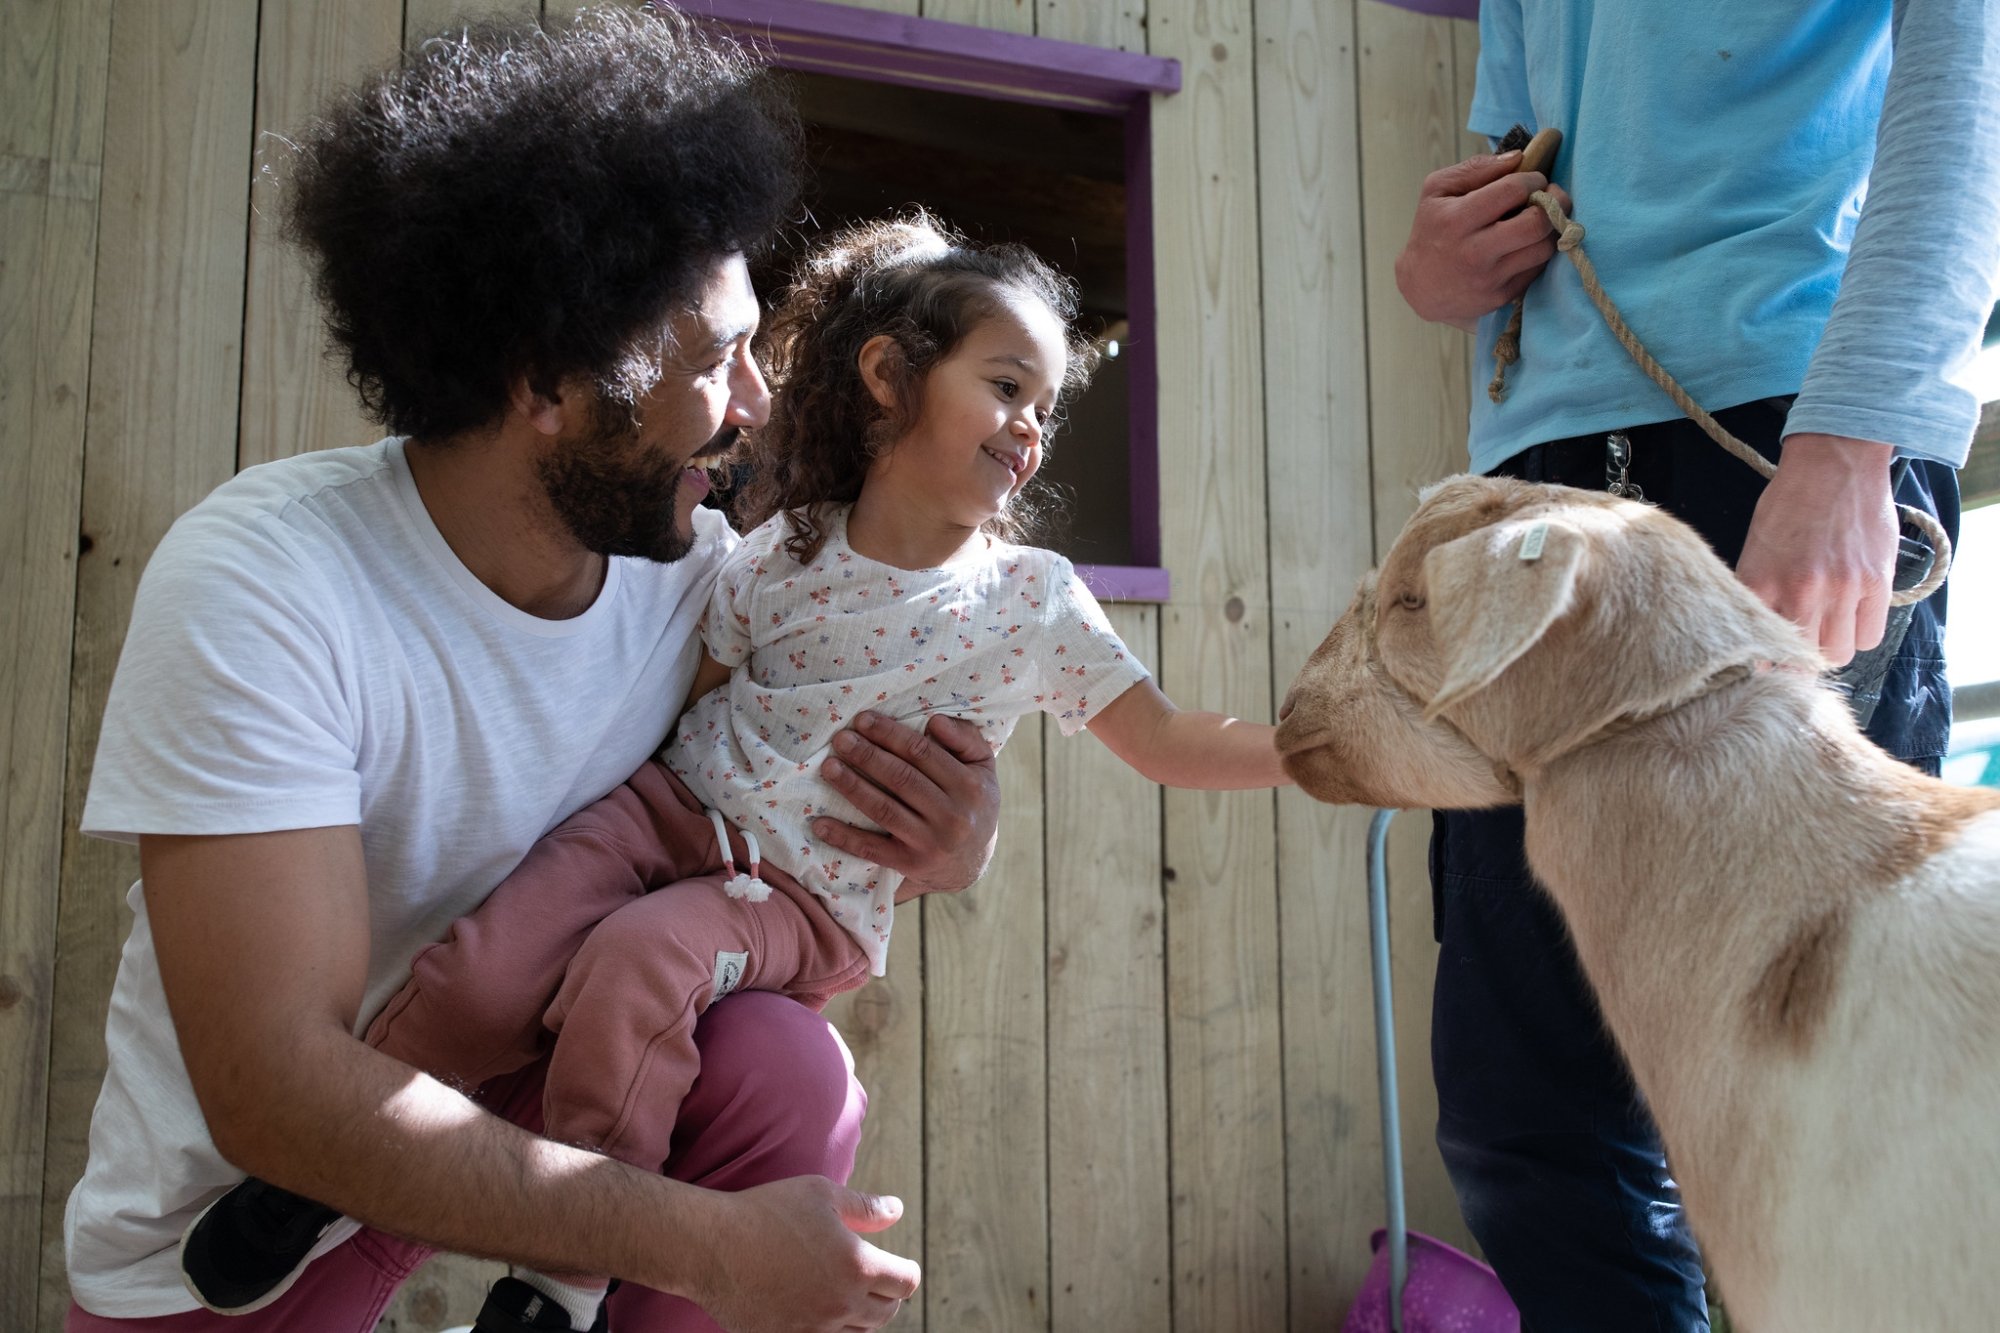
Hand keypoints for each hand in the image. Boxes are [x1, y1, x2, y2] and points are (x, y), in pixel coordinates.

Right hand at [678, 1176, 918, 1332]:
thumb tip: (897, 1210)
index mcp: (857, 1266)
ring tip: (850, 1295)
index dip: (907, 1272)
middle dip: (887, 1296)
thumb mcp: (821, 1195)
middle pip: (885, 1313)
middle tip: (878, 1281)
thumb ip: (865, 1207)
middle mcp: (840, 1303)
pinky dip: (830, 1329)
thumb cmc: (768, 1212)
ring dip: (861, 1316)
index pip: (905, 1283)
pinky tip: (820, 1311)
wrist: (712, 1247)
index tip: (902, 1266)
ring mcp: (813, 1328)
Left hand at [813, 712, 999, 897]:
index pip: (923, 753)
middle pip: (901, 778)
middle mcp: (953, 816)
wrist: (970, 862)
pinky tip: (820, 823)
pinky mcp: (910, 864)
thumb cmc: (971, 802)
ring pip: (884, 810)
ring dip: (852, 786)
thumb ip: (965, 740)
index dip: (890, 734)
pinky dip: (844, 837)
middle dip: (867, 755)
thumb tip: (935, 721)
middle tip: (840, 739)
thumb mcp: (982, 768)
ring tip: (829, 767)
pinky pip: (872, 849)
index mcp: (970, 786)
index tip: (863, 719)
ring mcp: (930, 843)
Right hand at [1395, 150, 1570, 330]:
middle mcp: (1474, 252)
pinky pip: (1538, 269)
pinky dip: (1538, 251)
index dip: (1533, 179)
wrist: (1421, 287)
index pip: (1513, 190)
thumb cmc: (1432, 230)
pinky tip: (1527, 243)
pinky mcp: (1502, 296)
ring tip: (1539, 220)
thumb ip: (1475, 169)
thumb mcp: (1437, 191)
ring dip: (1550, 229)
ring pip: (1544, 247)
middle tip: (1550, 197)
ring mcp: (1490, 278)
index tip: (1533, 179)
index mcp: (1457, 219)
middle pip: (1536, 223)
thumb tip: (1519, 157)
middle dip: (1554, 203)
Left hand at [1735, 433, 1897, 666]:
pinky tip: (1852, 616)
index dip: (1765, 662)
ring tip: (1827, 628)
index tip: (1766, 663)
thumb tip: (1756, 635)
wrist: (1834, 462)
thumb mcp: (1755, 545)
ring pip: (1838, 654)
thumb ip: (1756, 591)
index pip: (1761, 648)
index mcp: (1762, 582)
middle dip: (1798, 661)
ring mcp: (1842, 589)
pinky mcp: (1876, 582)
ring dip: (1831, 647)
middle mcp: (1801, 591)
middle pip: (1801, 661)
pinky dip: (1861, 633)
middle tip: (1799, 648)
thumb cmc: (1790, 502)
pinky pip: (1870, 635)